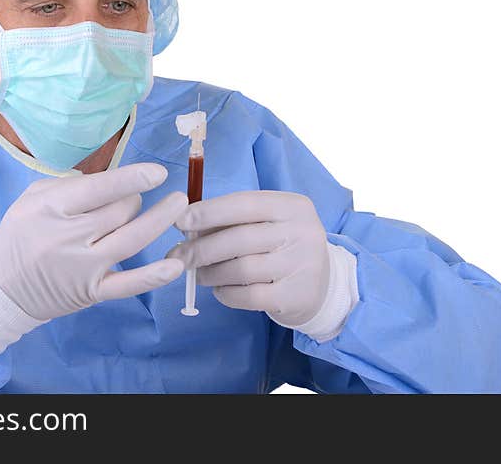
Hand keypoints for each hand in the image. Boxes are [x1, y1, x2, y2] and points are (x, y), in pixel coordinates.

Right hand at [0, 163, 186, 320]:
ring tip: (179, 205)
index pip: (100, 189)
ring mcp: (83, 267)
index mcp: (52, 207)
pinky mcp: (93, 292)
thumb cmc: (21, 234)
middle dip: (134, 199)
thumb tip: (112, 180)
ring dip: (159, 220)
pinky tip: (176, 264)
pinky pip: (129, 284)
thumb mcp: (32, 198)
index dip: (133, 178)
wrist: (2, 288)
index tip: (158, 173)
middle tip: (133, 199)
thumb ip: (69, 184)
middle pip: (120, 211)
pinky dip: (154, 275)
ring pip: (131, 239)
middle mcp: (69, 236)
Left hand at [167, 190, 329, 325]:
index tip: (179, 221)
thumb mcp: (267, 222)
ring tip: (198, 273)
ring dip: (210, 272)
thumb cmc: (283, 245)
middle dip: (201, 248)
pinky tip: (219, 290)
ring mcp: (302, 265)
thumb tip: (187, 225)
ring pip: (241, 269)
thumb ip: (233, 219)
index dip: (208, 212)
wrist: (323, 284)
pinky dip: (226, 294)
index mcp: (292, 205)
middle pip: (239, 239)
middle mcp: (302, 232)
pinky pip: (248, 296)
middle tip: (177, 255)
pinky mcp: (296, 296)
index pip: (244, 204)